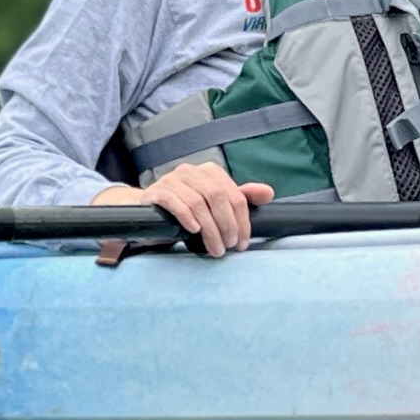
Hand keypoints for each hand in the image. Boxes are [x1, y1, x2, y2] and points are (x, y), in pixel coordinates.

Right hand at [93, 166, 274, 260]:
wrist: (151, 213)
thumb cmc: (188, 209)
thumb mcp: (216, 205)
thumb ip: (241, 198)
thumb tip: (268, 192)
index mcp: (210, 172)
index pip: (234, 195)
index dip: (242, 221)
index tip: (242, 243)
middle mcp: (191, 171)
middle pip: (217, 197)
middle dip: (227, 226)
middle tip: (229, 246)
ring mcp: (171, 179)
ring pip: (197, 203)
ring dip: (209, 229)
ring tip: (214, 248)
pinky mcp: (156, 192)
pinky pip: (173, 202)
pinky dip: (186, 217)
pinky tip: (193, 231)